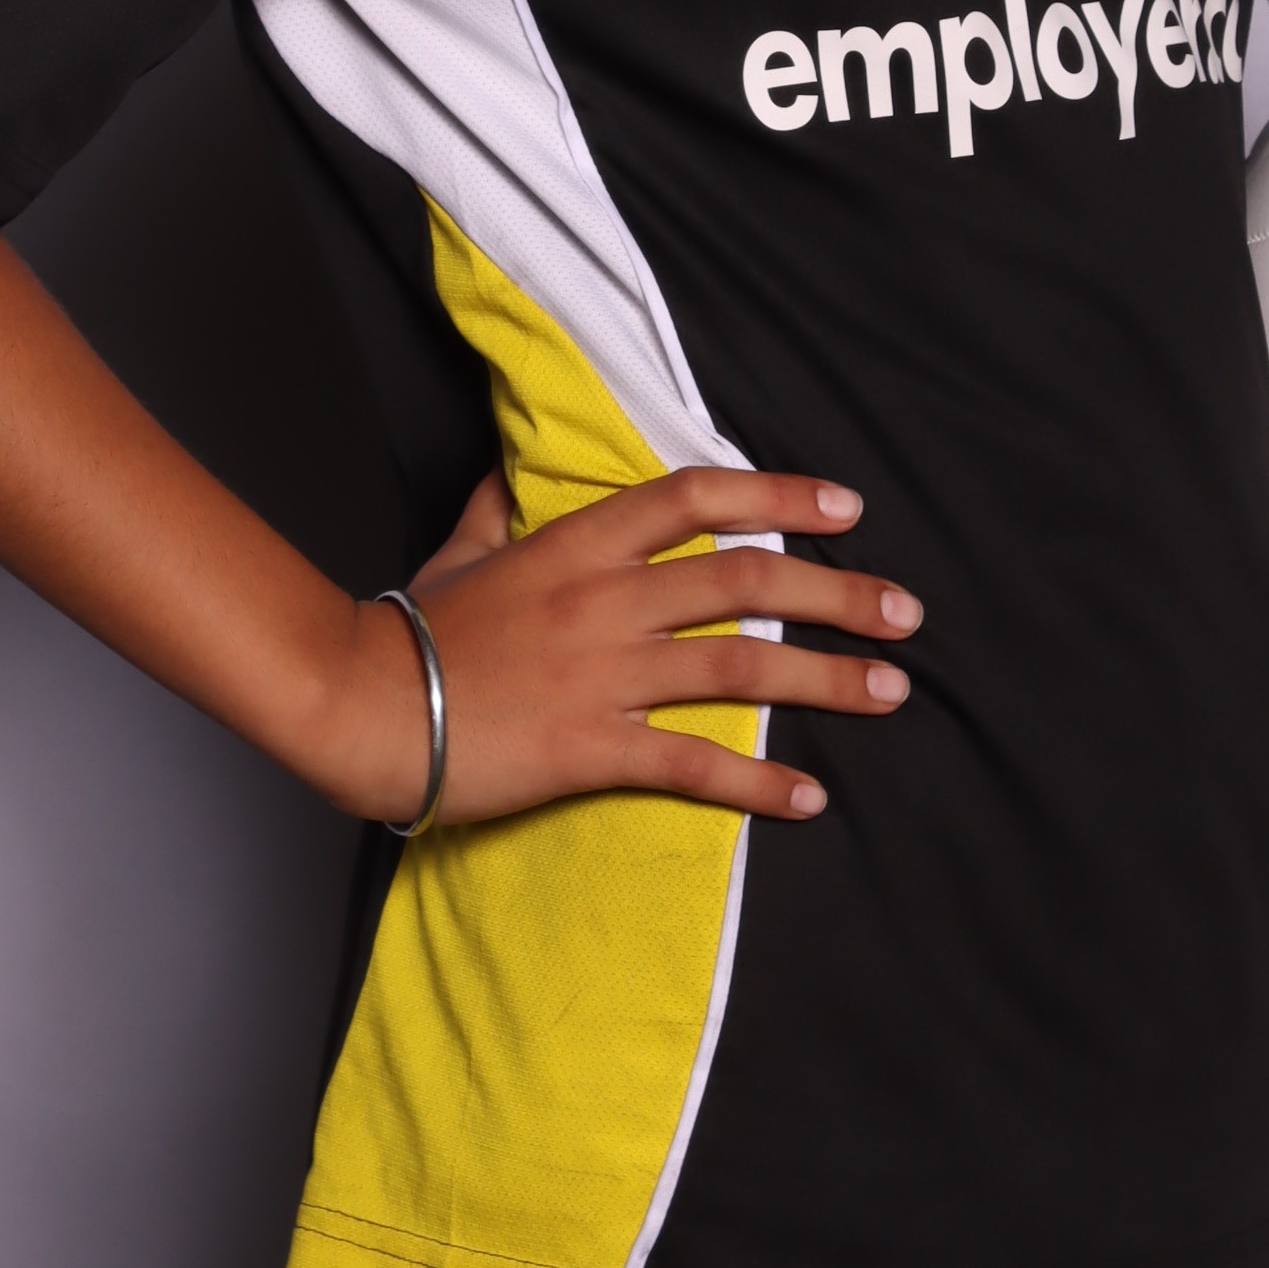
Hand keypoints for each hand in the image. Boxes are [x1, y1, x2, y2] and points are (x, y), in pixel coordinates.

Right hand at [314, 467, 919, 831]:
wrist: (362, 702)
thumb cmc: (409, 628)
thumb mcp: (460, 549)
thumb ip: (500, 508)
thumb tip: (512, 470)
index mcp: (580, 545)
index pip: (698, 498)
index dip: (780, 497)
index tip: (845, 507)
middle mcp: (607, 602)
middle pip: (747, 583)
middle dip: (837, 594)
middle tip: (905, 612)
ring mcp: (604, 674)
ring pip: (740, 668)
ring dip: (826, 681)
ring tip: (889, 692)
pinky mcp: (592, 747)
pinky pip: (693, 762)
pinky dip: (757, 783)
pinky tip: (809, 797)